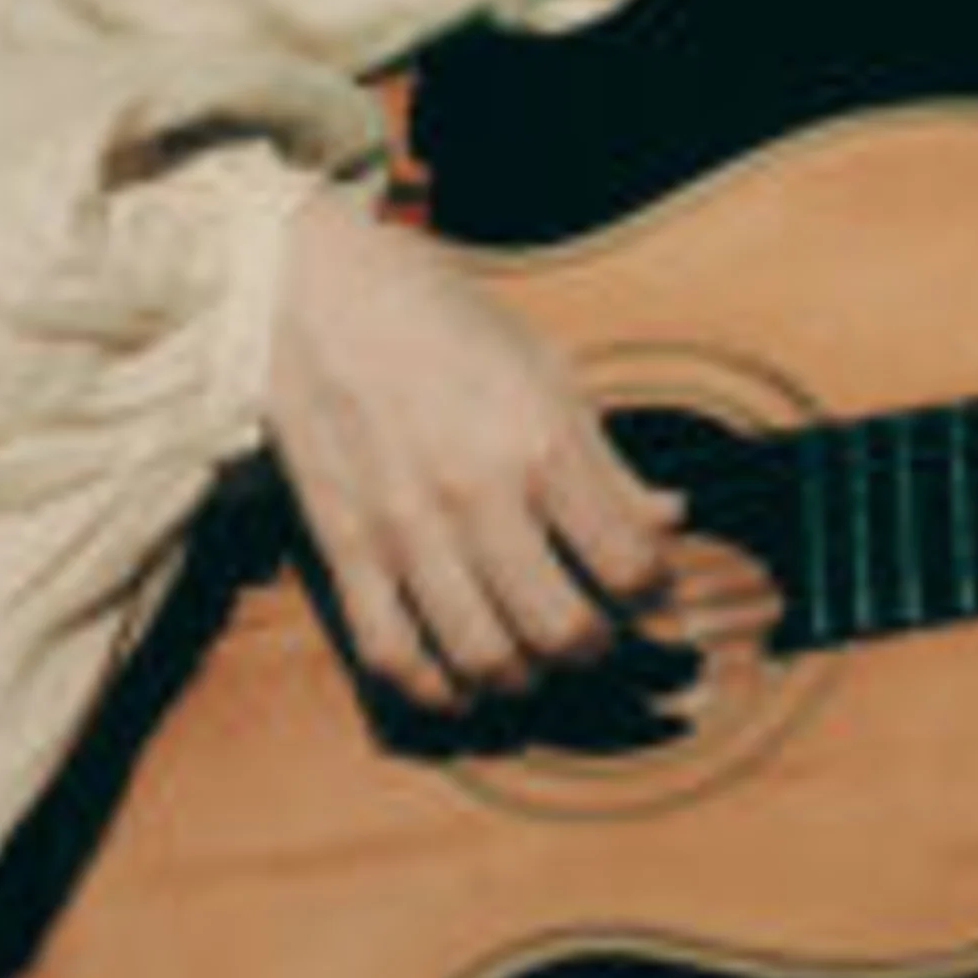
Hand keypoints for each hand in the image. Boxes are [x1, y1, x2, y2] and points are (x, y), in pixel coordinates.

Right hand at [265, 196, 681, 709]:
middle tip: (592, 632)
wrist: (308, 289)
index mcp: (538, 440)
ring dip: (522, 678)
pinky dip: (432, 688)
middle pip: (563, 631)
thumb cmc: (437, 317)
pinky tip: (457, 682)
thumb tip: (670, 519)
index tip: (644, 584)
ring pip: (483, 658)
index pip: (628, 567)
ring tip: (530, 658)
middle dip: (593, 648)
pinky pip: (392, 652)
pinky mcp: (344, 546)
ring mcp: (404, 527)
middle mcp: (476, 494)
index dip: (653, 592)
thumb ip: (605, 457)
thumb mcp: (542, 365)